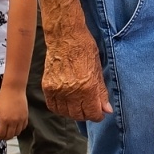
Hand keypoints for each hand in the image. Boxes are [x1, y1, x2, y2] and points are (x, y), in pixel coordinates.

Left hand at [0, 86, 29, 141]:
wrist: (14, 89)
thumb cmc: (3, 97)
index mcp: (4, 119)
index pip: (1, 134)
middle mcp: (13, 121)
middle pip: (10, 135)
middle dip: (4, 137)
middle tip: (1, 135)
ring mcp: (21, 119)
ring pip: (17, 133)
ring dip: (12, 134)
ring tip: (8, 131)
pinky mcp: (26, 116)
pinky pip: (23, 127)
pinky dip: (19, 129)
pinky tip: (15, 127)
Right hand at [40, 0, 111, 121]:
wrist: (65, 37)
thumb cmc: (85, 50)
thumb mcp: (98, 70)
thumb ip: (101, 92)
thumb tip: (106, 110)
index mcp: (87, 87)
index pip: (92, 113)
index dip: (97, 115)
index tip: (99, 112)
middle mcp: (71, 91)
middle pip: (78, 115)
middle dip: (86, 114)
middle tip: (89, 107)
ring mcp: (57, 90)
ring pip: (65, 113)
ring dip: (73, 112)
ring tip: (78, 105)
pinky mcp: (47, 87)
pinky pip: (53, 106)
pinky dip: (60, 108)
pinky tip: (66, 102)